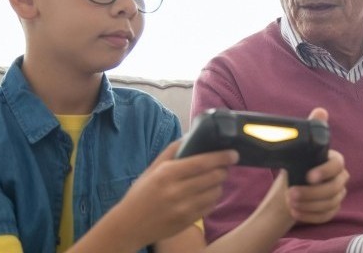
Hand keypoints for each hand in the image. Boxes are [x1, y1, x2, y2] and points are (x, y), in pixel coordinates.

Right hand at [107, 140, 237, 246]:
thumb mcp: (152, 169)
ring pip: (215, 192)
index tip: (233, 154)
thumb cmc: (140, 194)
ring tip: (214, 180)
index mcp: (167, 174)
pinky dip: (213, 198)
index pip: (202, 162)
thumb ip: (171, 151)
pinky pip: (210, 206)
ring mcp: (184, 208)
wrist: (129, 226)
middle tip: (224, 166)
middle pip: (213, 177)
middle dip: (223, 170)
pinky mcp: (188, 221)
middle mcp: (177, 191)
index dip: (221, 157)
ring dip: (219, 184)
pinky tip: (207, 194)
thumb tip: (191, 136)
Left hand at [289, 108, 348, 222]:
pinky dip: (310, 216)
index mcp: (334, 161)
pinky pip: (327, 216)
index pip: (338, 165)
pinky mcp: (332, 210)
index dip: (325, 171)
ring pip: (330, 204)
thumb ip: (310, 129)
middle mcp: (340, 178)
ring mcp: (338, 195)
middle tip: (291, 194)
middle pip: (334, 188)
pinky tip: (296, 213)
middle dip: (312, 193)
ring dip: (309, 205)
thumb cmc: (294, 166)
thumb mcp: (298, 148)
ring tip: (290, 203)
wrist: (287, 188)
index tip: (308, 176)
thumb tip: (321, 111)